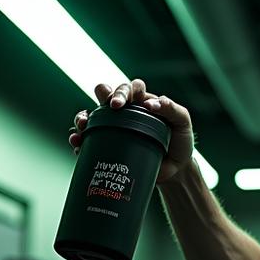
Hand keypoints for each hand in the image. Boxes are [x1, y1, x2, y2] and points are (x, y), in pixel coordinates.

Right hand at [69, 78, 194, 185]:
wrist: (176, 170)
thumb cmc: (180, 142)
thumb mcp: (183, 123)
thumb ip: (172, 109)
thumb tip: (151, 104)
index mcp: (142, 102)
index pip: (130, 89)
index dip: (124, 91)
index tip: (120, 103)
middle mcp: (126, 112)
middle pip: (106, 97)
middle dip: (101, 98)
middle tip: (107, 109)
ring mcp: (115, 129)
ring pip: (92, 116)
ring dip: (83, 117)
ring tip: (82, 126)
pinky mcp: (109, 146)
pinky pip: (90, 141)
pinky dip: (80, 140)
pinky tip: (77, 143)